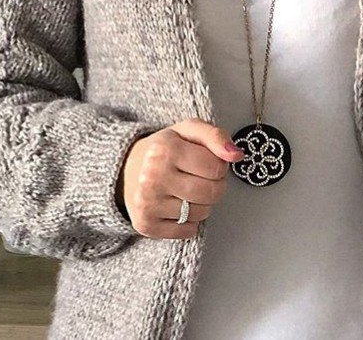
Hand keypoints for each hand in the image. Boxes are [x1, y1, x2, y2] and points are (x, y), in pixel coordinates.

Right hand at [116, 117, 245, 238]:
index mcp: (165, 149)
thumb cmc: (164, 149)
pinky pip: (188, 230)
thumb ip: (215, 136)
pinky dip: (189, 221)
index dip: (218, 165)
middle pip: (211, 193)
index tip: (207, 162)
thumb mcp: (188, 131)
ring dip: (203, 204)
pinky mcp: (146, 225)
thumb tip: (236, 155)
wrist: (126, 169)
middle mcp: (152, 176)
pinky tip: (177, 204)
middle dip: (215, 186)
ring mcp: (147, 202)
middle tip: (203, 178)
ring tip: (188, 190)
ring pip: (201, 214)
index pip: (217, 167)